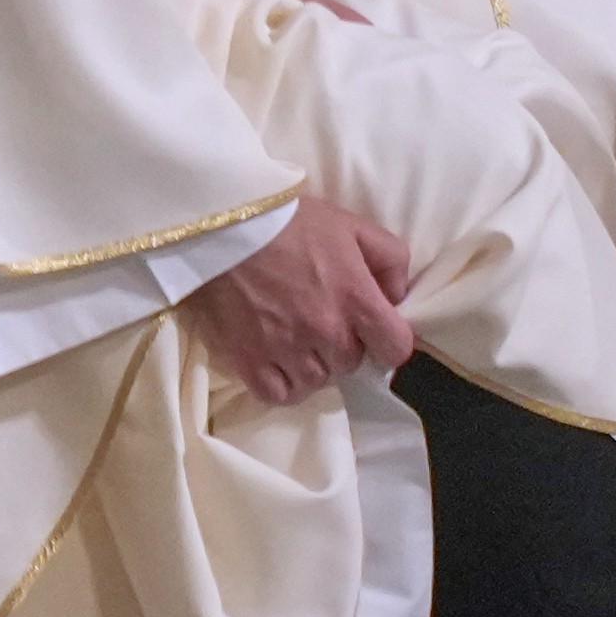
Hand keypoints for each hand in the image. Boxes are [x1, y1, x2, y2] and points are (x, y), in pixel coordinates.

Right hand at [187, 194, 414, 405]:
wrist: (218, 226)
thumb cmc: (287, 221)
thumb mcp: (350, 224)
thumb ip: (389, 258)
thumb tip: (397, 296)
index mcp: (355, 296)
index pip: (395, 347)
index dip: (387, 340)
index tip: (371, 330)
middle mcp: (326, 330)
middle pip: (351, 364)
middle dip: (342, 345)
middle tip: (319, 320)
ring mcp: (287, 350)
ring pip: (317, 381)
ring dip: (311, 365)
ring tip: (294, 338)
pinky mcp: (249, 363)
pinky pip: (279, 394)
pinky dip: (281, 383)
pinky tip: (274, 360)